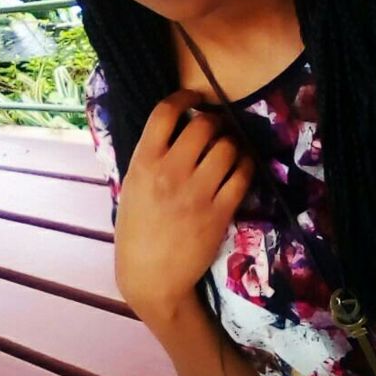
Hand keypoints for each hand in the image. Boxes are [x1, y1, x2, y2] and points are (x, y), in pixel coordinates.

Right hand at [114, 90, 254, 317]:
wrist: (151, 278)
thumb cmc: (136, 232)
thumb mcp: (131, 187)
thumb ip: (150, 156)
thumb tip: (173, 127)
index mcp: (143, 163)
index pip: (164, 112)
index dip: (184, 97)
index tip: (194, 97)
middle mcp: (170, 172)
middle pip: (204, 125)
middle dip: (213, 122)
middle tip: (214, 130)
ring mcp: (197, 193)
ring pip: (227, 147)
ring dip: (231, 144)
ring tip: (227, 152)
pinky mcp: (219, 212)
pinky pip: (242, 175)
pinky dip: (245, 165)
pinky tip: (240, 168)